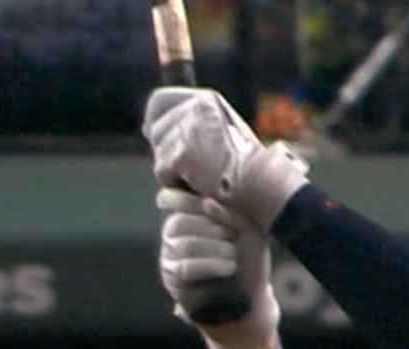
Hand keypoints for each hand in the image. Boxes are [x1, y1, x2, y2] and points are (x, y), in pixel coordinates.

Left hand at [143, 87, 309, 231]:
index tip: (154, 136)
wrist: (262, 189)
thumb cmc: (244, 168)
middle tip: (197, 167)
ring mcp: (189, 130)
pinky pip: (163, 171)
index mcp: (207, 100)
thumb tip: (145, 128)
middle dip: (168, 151)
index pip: (160, 100)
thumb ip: (189, 125)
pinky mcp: (183, 153)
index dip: (154, 119)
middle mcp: (196, 108)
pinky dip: (177, 183)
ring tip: (203, 175)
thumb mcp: (220, 136)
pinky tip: (200, 184)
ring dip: (174, 169)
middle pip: (156, 131)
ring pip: (159, 153)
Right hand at [156, 187, 280, 348]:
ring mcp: (170, 256)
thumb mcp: (246, 229)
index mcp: (187, 215)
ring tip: (234, 255)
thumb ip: (229, 212)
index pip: (173, 198)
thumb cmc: (249, 258)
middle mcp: (173, 234)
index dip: (192, 201)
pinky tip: (230, 266)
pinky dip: (211, 265)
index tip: (216, 207)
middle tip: (232, 238)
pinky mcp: (173, 279)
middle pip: (180, 223)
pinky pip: (186, 268)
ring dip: (215, 248)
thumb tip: (208, 203)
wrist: (251, 295)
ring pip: (183, 246)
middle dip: (211, 229)